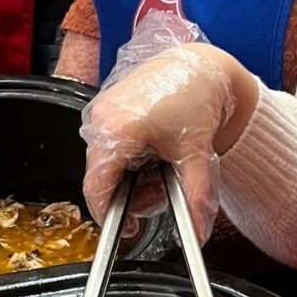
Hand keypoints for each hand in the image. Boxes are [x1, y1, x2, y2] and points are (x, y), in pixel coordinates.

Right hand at [80, 38, 236, 243]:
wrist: (200, 66)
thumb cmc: (197, 97)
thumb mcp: (198, 152)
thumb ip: (196, 195)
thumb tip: (197, 230)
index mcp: (118, 129)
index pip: (97, 187)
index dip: (108, 215)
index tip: (127, 230)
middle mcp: (102, 118)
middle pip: (102, 177)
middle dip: (131, 193)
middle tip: (161, 190)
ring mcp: (101, 110)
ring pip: (106, 163)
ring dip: (131, 175)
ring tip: (162, 165)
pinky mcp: (106, 106)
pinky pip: (109, 145)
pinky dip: (130, 157)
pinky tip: (153, 150)